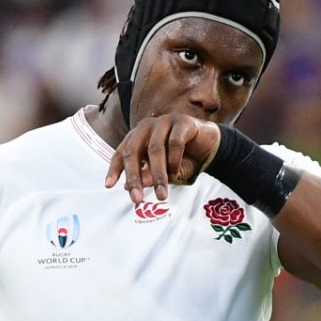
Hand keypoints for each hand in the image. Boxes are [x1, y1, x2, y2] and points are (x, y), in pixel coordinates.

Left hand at [105, 112, 220, 205]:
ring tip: (162, 195)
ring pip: (154, 149)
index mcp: (138, 137)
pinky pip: (174, 143)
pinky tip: (176, 174)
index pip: (121, 152)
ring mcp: (164, 122)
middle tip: (136, 198)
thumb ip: (147, 177)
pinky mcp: (182, 122)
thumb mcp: (163, 174)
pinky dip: (174, 162)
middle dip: (134, 177)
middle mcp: (147, 127)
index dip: (114, 169)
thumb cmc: (183, 160)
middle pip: (133, 151)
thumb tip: (127, 186)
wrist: (211, 149)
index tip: (109, 185)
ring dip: (157, 175)